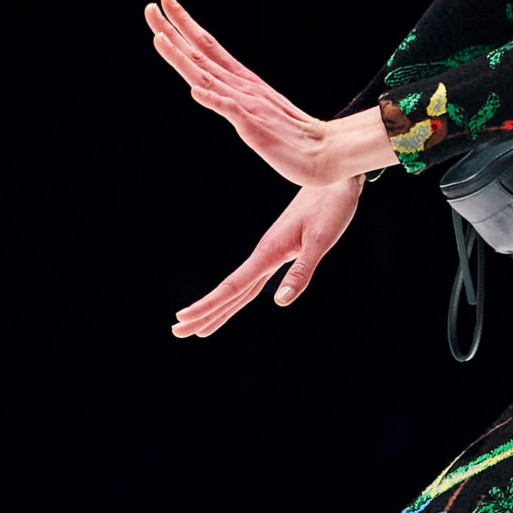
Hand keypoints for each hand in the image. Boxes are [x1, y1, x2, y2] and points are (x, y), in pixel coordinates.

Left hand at [145, 0, 389, 186]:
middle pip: (201, 53)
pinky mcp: (253, 126)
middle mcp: (242, 86)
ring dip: (182, 57)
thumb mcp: (259, 108)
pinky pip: (230, 110)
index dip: (185, 24)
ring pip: (208, 76)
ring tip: (159, 38)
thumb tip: (207, 88)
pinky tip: (195, 89)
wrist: (325, 153)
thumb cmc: (293, 135)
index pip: (208, 45)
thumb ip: (234, 96)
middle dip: (173, 29)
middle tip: (151, 6)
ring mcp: (247, 104)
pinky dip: (212, 98)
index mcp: (242, 80)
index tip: (165, 2)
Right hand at [171, 180, 362, 337]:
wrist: (334, 180)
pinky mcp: (278, 251)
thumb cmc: (330, 207)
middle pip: (229, 292)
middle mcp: (264, 254)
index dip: (208, 305)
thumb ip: (301, 271)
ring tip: (199, 326)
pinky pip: (252, 280)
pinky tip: (232, 303)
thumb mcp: (321, 240)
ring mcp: (269, 253)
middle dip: (204, 313)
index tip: (183, 318)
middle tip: (178, 332)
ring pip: (238, 288)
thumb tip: (279, 301)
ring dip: (218, 308)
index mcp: (269, 253)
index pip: (233, 286)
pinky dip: (238, 296)